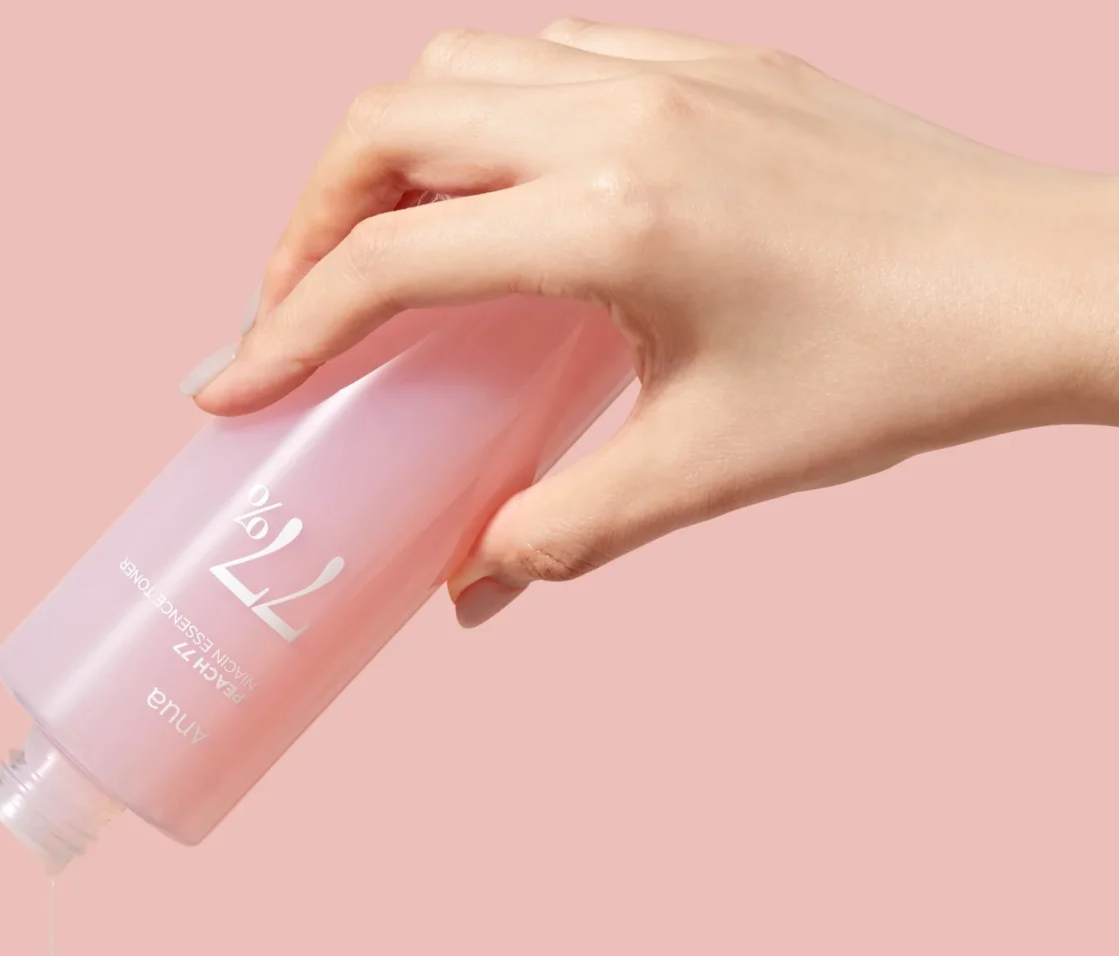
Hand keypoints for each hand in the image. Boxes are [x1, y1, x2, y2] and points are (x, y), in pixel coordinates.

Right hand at [187, 21, 1118, 621]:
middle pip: (389, 123)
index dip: (289, 329)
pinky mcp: (711, 59)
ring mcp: (670, 68)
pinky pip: (544, 54)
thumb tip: (468, 588)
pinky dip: (475, 120)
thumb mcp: (704, 472)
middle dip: (307, 222)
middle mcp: (627, 113)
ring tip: (373, 255)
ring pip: (455, 66)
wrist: (1039, 284)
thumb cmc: (889, 375)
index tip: (229, 385)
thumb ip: (561, 532)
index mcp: (618, 218)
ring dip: (383, 157)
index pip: (395, 260)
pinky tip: (490, 202)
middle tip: (292, 315)